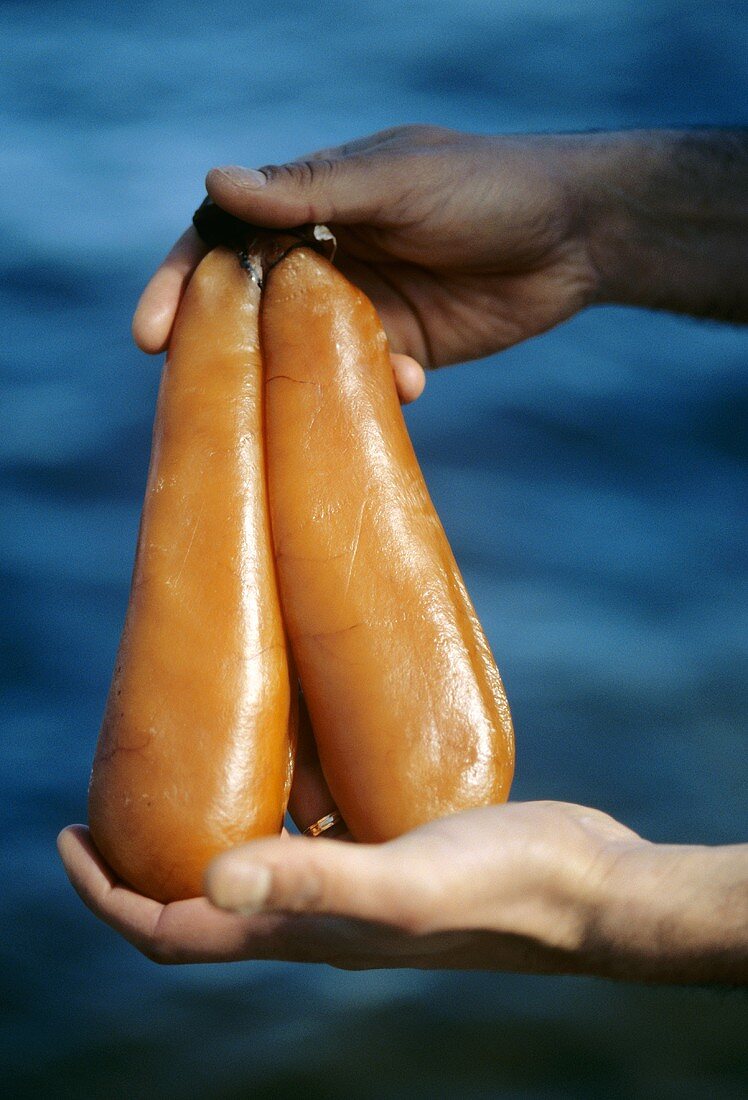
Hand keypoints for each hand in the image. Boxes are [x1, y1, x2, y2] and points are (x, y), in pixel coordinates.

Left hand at [55, 787, 641, 973]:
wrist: (586, 888)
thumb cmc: (503, 889)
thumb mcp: (402, 883)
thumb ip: (311, 879)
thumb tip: (207, 874)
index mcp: (300, 934)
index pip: (169, 934)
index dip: (105, 895)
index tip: (66, 837)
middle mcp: (316, 915)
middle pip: (198, 897)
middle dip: (144, 854)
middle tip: (124, 784)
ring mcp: (354, 883)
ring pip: (255, 854)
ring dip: (214, 812)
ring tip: (197, 747)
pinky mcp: (392, 845)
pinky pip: (314, 823)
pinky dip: (284, 788)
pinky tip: (297, 736)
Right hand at [132, 125, 599, 376]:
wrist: (579, 235)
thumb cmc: (488, 187)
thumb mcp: (397, 183)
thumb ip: (309, 190)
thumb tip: (214, 182)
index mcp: (315, 201)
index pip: (228, 239)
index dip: (186, 282)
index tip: (154, 331)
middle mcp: (330, 254)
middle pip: (253, 304)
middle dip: (224, 347)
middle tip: (198, 390)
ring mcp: (365, 305)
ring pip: (304, 352)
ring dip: (299, 378)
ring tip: (300, 399)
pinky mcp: (404, 348)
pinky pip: (365, 380)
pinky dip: (378, 388)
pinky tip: (411, 383)